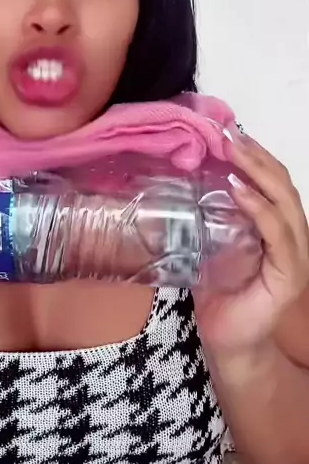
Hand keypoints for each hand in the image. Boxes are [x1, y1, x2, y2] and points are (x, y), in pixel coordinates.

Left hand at [193, 133, 308, 356]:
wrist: (226, 341)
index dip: (254, 152)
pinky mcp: (288, 275)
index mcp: (275, 224)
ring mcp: (294, 255)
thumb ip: (205, 214)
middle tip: (227, 132)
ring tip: (233, 150)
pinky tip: (238, 190)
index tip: (226, 129)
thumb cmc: (218, 291)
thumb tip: (176, 177)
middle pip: (282, 183)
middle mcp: (291, 235)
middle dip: (256, 154)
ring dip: (258, 172)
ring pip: (285, 202)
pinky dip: (259, 208)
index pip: (273, 179)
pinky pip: (277, 234)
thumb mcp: (209, 242)